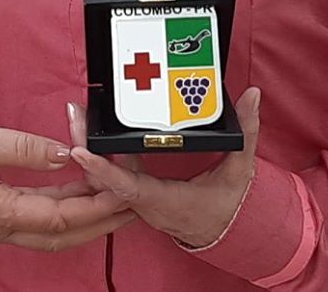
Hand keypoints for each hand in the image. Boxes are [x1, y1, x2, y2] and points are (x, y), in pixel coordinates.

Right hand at [0, 115, 135, 250]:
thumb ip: (24, 148)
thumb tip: (63, 155)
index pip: (60, 218)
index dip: (96, 206)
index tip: (123, 191)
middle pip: (61, 236)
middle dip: (101, 222)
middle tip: (133, 204)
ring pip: (49, 232)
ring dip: (84, 219)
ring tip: (114, 199)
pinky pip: (33, 220)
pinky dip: (60, 209)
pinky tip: (76, 192)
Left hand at [70, 86, 262, 248]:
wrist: (224, 231)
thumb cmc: (228, 204)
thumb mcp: (240, 168)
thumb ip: (245, 131)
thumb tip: (252, 96)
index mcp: (165, 201)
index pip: (128, 187)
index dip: (104, 170)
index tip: (81, 151)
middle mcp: (145, 204)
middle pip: (105, 180)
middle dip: (87, 147)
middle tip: (75, 113)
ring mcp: (137, 201)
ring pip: (103, 180)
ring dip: (89, 149)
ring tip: (78, 114)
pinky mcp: (134, 195)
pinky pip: (110, 180)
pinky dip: (98, 157)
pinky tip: (89, 133)